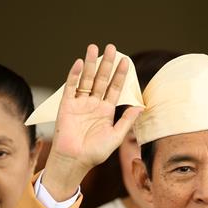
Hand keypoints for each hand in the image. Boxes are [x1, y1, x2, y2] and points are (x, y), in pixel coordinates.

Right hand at [43, 43, 142, 199]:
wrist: (75, 160)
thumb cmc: (96, 152)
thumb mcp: (116, 136)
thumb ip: (127, 120)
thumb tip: (141, 106)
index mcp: (106, 111)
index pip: (115, 88)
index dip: (120, 75)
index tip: (126, 61)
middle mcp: (94, 104)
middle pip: (101, 79)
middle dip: (107, 64)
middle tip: (112, 47)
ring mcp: (80, 103)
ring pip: (86, 79)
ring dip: (90, 63)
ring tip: (94, 48)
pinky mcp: (66, 105)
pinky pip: (71, 87)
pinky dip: (74, 75)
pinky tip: (79, 63)